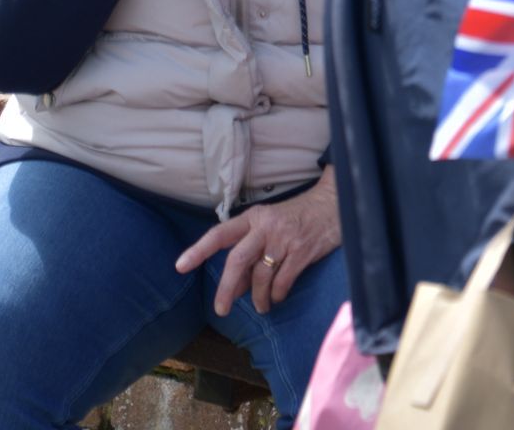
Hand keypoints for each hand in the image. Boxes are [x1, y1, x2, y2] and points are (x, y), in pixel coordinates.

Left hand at [175, 167, 343, 315]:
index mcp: (253, 217)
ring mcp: (285, 238)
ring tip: (261, 307)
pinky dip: (278, 293)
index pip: (220, 234)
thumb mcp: (270, 228)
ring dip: (258, 297)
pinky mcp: (303, 250)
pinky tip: (278, 297)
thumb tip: (233, 288)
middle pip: (238, 260)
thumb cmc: (297, 218)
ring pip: (261, 275)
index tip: (180, 266)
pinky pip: (283, 280)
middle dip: (226, 288)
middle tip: (221, 310)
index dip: (199, 250)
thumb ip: (251, 254)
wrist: (333, 204)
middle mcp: (266, 226)